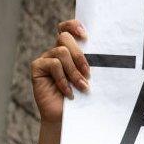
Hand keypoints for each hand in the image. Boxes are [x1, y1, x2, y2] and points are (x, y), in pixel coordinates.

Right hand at [31, 19, 91, 143]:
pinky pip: (53, 64)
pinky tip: (69, 93)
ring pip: (62, 52)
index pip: (67, 28)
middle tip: (89, 74)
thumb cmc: (81, 98)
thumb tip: (106, 53)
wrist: (66, 118)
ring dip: (74, 72)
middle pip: (65, 38)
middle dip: (80, 55)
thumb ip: (91, 64)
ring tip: (82, 87)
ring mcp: (46, 58)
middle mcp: (56, 51)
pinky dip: (63, 79)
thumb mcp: (88, 78)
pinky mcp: (37, 67)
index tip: (86, 36)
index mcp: (70, 50)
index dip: (74, 26)